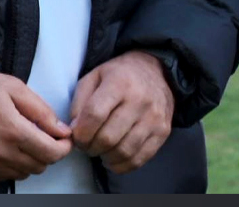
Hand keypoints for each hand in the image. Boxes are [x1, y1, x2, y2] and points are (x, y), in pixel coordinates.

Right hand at [0, 67, 73, 180]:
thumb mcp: (15, 88)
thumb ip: (42, 111)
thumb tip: (61, 130)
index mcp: (13, 130)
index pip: (51, 153)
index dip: (64, 148)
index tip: (65, 140)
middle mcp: (0, 151)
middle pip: (40, 166)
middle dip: (49, 153)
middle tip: (47, 138)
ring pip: (23, 173)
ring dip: (31, 161)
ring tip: (26, 142)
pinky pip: (3, 176)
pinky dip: (12, 167)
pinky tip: (10, 150)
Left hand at [70, 50, 175, 173]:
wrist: (156, 72)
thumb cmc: (119, 76)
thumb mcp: (94, 77)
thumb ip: (80, 103)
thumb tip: (75, 131)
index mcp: (119, 83)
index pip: (94, 115)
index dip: (80, 133)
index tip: (77, 137)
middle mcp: (140, 100)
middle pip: (108, 137)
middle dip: (91, 147)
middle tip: (87, 145)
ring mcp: (154, 118)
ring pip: (123, 151)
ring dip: (105, 157)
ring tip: (101, 150)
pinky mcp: (163, 132)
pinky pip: (139, 159)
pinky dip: (122, 165)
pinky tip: (114, 158)